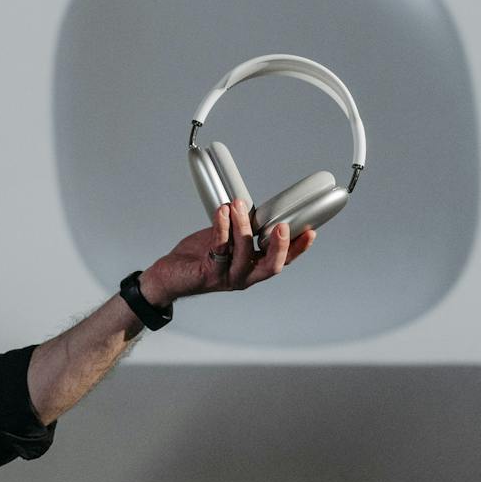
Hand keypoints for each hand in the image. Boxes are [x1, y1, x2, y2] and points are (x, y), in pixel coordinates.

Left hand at [140, 197, 316, 301]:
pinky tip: (222, 212)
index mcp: (253, 267)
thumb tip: (250, 206)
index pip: (283, 261)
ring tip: (237, 205)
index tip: (310, 231)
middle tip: (282, 226)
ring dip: (243, 226)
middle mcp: (244, 276)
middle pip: (271, 267)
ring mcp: (227, 276)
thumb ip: (242, 229)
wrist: (170, 274)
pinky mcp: (209, 272)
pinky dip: (222, 226)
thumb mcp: (228, 240)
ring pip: (244, 253)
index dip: (299, 249)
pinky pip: (219, 246)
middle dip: (280, 246)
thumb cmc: (200, 256)